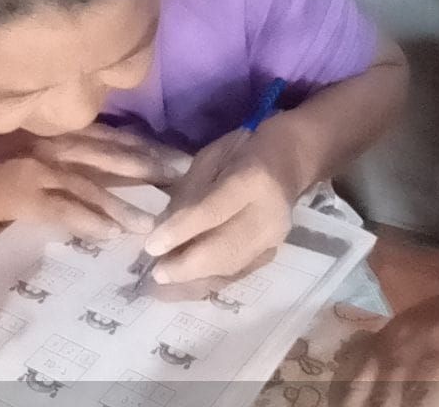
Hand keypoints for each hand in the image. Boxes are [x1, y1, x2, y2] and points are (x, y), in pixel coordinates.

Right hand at [0, 123, 191, 238]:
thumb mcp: (35, 138)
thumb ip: (71, 142)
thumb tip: (116, 156)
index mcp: (60, 128)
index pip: (114, 135)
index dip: (148, 146)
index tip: (180, 156)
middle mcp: (56, 142)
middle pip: (113, 155)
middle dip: (151, 167)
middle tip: (183, 179)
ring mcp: (42, 169)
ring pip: (94, 185)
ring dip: (126, 204)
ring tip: (153, 221)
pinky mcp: (26, 197)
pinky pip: (66, 211)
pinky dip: (91, 222)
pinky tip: (113, 235)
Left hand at [143, 124, 296, 283]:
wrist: (287, 159)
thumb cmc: (242, 150)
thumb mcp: (211, 157)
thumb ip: (189, 191)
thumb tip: (163, 229)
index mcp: (253, 178)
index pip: (213, 211)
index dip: (181, 231)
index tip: (151, 246)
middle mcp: (269, 213)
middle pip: (225, 249)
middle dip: (186, 266)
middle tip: (154, 273)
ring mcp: (275, 238)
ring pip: (231, 267)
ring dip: (194, 281)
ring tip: (162, 287)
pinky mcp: (273, 252)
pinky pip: (237, 274)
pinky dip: (208, 282)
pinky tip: (184, 285)